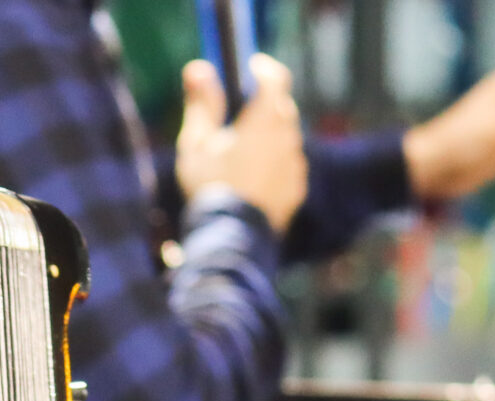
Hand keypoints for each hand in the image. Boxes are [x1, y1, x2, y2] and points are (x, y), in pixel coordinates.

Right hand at [175, 54, 308, 232]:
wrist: (231, 239)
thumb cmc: (210, 187)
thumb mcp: (197, 143)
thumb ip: (202, 103)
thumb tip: (198, 67)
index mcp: (266, 119)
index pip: (275, 77)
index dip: (261, 69)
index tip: (248, 68)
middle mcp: (288, 137)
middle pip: (281, 107)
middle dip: (262, 105)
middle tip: (237, 115)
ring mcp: (295, 164)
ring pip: (285, 139)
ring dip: (267, 139)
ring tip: (240, 156)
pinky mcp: (296, 189)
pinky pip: (287, 167)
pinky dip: (273, 165)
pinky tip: (251, 181)